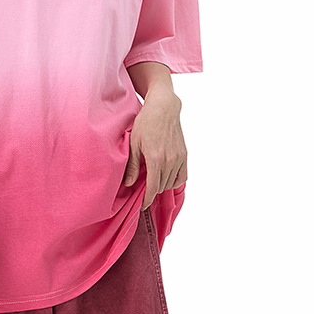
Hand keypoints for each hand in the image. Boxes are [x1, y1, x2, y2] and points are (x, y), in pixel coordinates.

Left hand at [124, 86, 186, 209]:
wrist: (163, 107)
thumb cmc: (145, 122)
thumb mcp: (134, 143)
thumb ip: (132, 165)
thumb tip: (129, 184)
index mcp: (156, 159)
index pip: (152, 188)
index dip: (147, 199)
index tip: (142, 205)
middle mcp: (170, 161)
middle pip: (161, 186)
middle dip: (151, 191)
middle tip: (142, 189)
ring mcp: (179, 158)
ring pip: (171, 182)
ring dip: (161, 185)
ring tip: (152, 180)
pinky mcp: (184, 154)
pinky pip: (182, 176)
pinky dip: (174, 180)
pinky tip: (166, 177)